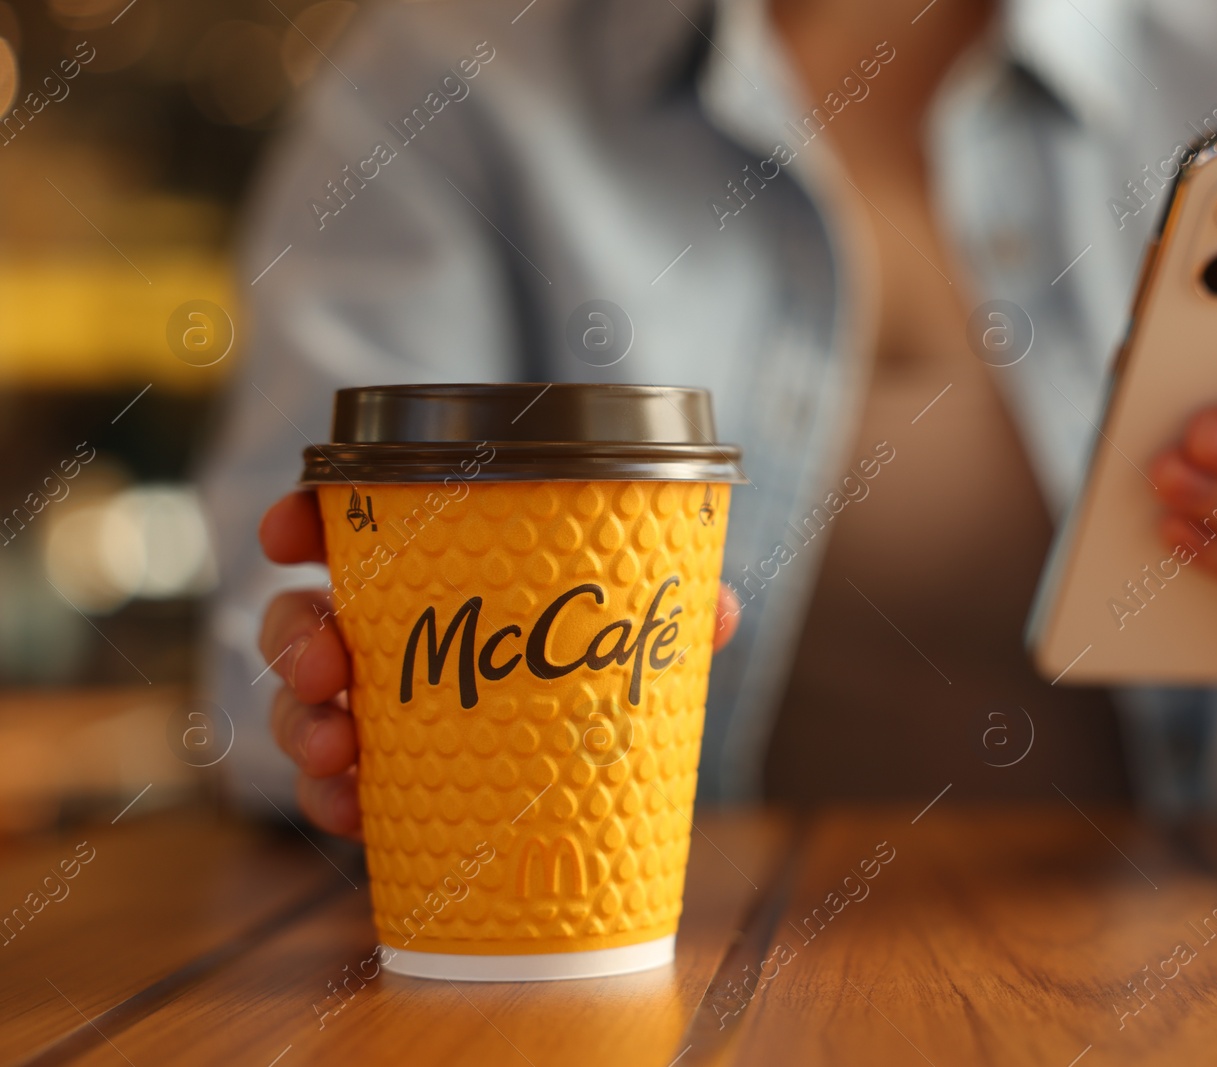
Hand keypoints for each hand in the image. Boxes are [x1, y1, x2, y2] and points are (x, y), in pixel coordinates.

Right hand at [257, 490, 743, 838]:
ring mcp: (373, 709)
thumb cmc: (596, 668)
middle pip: (302, 616)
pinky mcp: (378, 779)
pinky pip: (330, 788)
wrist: (589, 785)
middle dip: (295, 637)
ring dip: (301, 725)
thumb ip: (669, 613)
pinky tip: (353, 812)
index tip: (286, 529)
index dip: (302, 517)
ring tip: (335, 749)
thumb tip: (718, 612)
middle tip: (327, 668)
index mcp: (430, 574)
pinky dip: (333, 799)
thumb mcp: (633, 632)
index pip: (346, 527)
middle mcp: (385, 635)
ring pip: (301, 705)